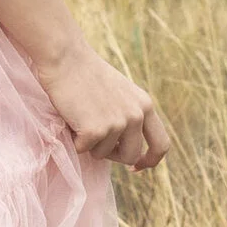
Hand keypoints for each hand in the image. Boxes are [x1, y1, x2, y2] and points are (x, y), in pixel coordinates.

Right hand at [37, 40, 170, 171]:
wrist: (65, 58)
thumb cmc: (86, 74)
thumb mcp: (121, 93)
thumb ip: (129, 115)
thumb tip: (127, 150)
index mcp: (145, 105)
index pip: (161, 144)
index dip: (150, 160)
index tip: (136, 168)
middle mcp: (136, 115)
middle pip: (131, 156)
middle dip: (113, 155)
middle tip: (96, 141)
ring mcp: (117, 123)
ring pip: (103, 154)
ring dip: (89, 143)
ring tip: (80, 117)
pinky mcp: (96, 129)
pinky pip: (83, 149)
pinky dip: (74, 139)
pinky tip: (71, 117)